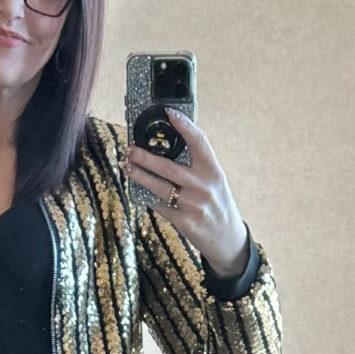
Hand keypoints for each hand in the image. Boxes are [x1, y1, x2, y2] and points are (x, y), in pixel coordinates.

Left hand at [120, 108, 248, 277]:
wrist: (228, 239)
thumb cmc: (218, 205)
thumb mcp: (214, 181)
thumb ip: (197, 166)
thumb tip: (168, 146)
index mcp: (214, 172)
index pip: (200, 142)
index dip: (185, 126)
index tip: (169, 113)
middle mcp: (204, 186)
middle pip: (168, 166)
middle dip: (144, 156)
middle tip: (129, 148)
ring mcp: (193, 205)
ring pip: (158, 186)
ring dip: (138, 175)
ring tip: (126, 166)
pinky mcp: (184, 222)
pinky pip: (159, 204)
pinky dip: (146, 195)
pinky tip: (137, 189)